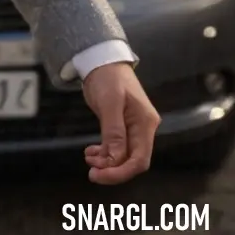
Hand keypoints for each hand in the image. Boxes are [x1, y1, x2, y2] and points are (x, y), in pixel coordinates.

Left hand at [82, 62, 159, 183]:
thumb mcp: (109, 102)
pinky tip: (92, 153)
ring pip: (123, 156)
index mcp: (145, 124)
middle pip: (133, 161)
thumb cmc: (107, 76)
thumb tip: (115, 158)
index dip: (121, 172)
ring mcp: (133, 128)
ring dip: (107, 162)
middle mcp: (143, 129)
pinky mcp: (122, 126)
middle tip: (92, 172)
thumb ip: (113, 130)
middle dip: (113, 170)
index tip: (100, 175)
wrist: (102, 59)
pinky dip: (104, 153)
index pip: (139, 159)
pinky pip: (116, 147)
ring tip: (89, 159)